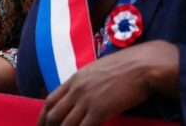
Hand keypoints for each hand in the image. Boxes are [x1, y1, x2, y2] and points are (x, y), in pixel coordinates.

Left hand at [39, 40, 178, 125]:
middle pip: (54, 114)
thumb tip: (81, 95)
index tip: (42, 125)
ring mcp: (87, 100)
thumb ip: (86, 83)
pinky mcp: (100, 110)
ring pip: (66, 125)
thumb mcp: (98, 70)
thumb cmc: (126, 66)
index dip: (43, 116)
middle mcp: (77, 89)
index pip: (50, 100)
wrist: (142, 65)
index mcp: (75, 78)